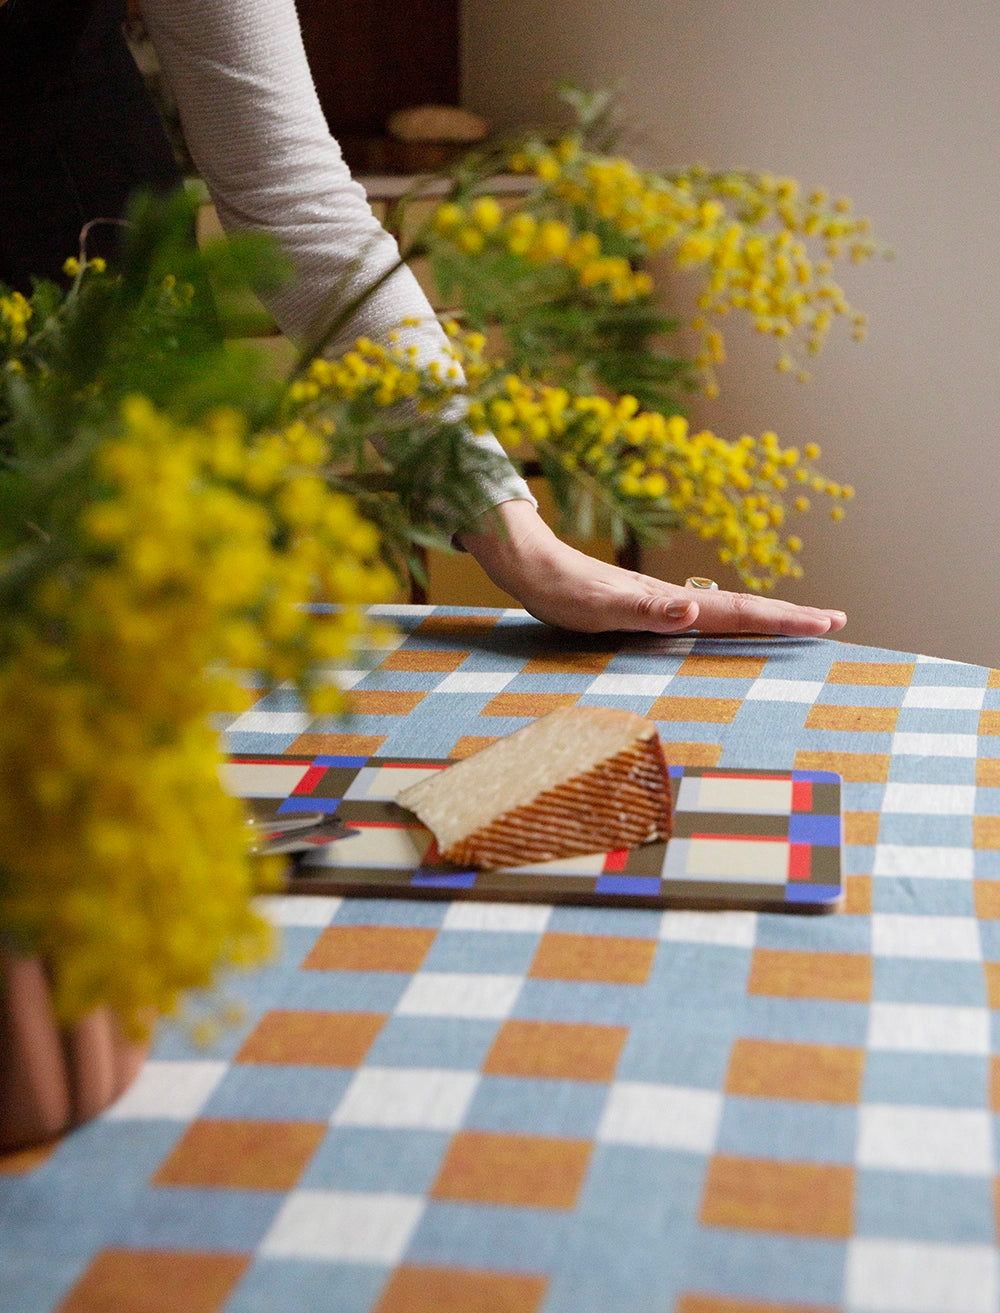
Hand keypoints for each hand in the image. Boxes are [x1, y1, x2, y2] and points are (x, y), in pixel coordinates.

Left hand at [458, 499, 846, 636]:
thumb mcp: (600, 606)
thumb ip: (646, 611)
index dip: (783, 620)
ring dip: (766, 618)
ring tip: (802, 622)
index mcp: (672, 603)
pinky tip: (735, 624)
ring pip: (727, 611)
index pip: (739, 613)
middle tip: (836, 622)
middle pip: (743, 610)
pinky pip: (702, 617)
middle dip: (790, 617)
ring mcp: (664, 602)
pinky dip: (731, 621)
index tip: (827, 623)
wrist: (533, 566)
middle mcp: (675, 600)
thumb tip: (694, 609)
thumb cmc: (563, 590)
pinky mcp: (648, 606)